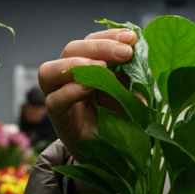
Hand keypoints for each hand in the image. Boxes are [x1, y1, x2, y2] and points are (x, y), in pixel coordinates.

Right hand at [37, 29, 135, 147]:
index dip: (109, 36)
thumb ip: (134, 77)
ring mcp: (59, 97)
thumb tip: (144, 59)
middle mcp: (69, 78)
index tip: (132, 37)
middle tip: (125, 52)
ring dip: (77, 64)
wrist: (113, 158)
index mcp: (88, 67)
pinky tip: (88, 88)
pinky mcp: (58, 120)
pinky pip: (54, 101)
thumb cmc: (121, 123)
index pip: (91, 41)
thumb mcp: (132, 95)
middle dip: (99, 46)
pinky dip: (70, 92)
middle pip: (71, 49)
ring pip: (50, 70)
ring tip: (104, 67)